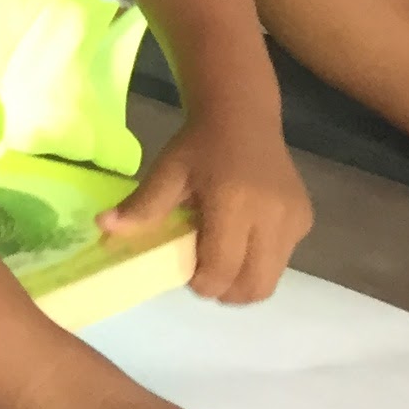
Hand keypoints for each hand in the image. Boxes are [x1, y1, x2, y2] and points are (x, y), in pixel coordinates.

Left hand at [104, 112, 313, 301]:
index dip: (203, 283)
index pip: (223, 268)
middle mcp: (272, 216)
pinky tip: (239, 239)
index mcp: (235, 203)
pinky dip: (259, 263)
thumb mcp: (166, 171)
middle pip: (255, 285)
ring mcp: (295, 220)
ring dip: (243, 281)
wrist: (242, 117)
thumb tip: (103, 227)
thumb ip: (141, 206)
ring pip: (272, 278)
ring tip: (220, 259)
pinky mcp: (305, 220)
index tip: (186, 275)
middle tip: (203, 277)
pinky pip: (282, 259)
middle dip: (226, 292)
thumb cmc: (199, 145)